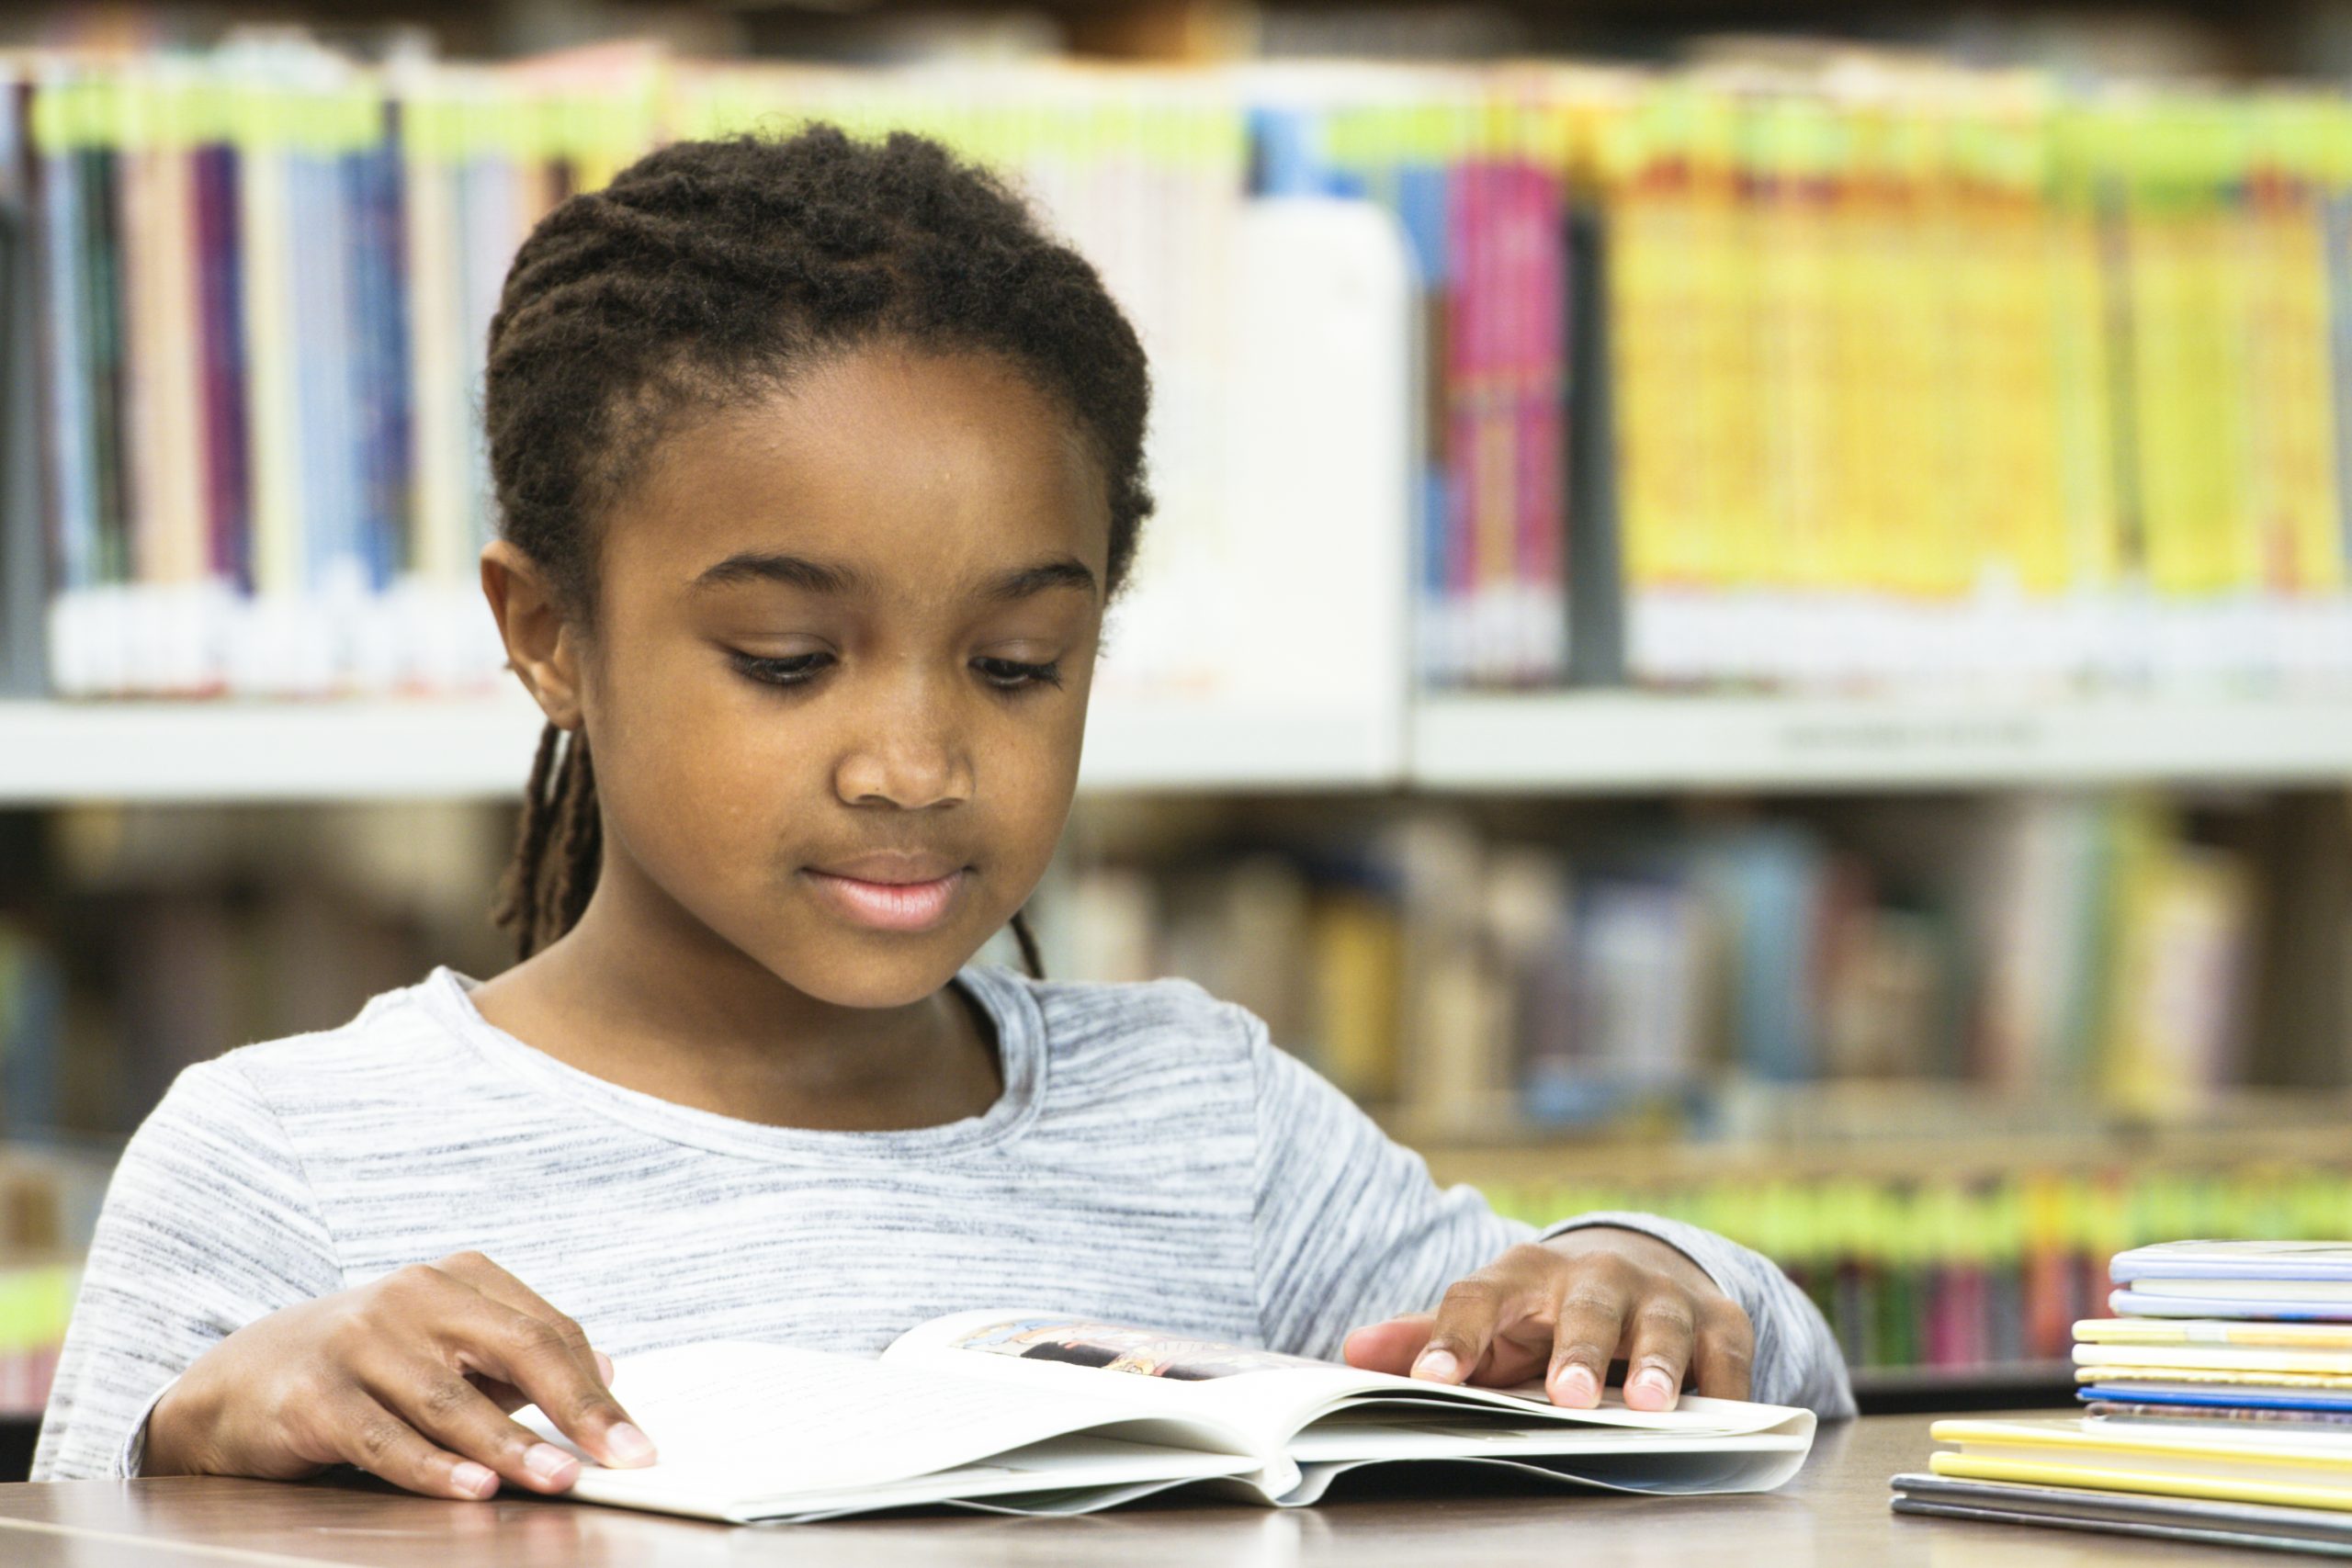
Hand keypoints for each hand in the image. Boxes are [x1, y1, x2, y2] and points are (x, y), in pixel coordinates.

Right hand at [143, 1250, 655, 1499]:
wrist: (239, 1380)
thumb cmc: (366, 1367)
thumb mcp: (445, 1351)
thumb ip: (519, 1364)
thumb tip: (608, 1377)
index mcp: (458, 1279)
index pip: (548, 1331)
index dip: (597, 1391)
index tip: (638, 1444)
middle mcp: (413, 1295)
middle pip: (517, 1349)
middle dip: (576, 1409)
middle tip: (620, 1458)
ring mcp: (360, 1339)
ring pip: (452, 1398)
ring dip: (510, 1445)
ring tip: (557, 1477)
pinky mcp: (313, 1392)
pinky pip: (383, 1436)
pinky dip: (433, 1466)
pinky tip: (474, 1487)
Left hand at [1340, 1228, 1753, 1411]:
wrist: (1637, 1267)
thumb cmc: (1545, 1310)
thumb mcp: (1489, 1318)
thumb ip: (1427, 1337)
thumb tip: (1353, 1353)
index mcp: (1525, 1275)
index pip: (1480, 1296)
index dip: (1454, 1336)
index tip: (1432, 1378)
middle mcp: (1596, 1276)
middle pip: (1585, 1307)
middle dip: (1579, 1351)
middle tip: (1569, 1397)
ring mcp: (1662, 1296)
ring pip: (1661, 1326)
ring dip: (1658, 1364)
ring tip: (1651, 1404)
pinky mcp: (1720, 1321)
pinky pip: (1728, 1356)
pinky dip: (1727, 1386)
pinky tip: (1725, 1418)